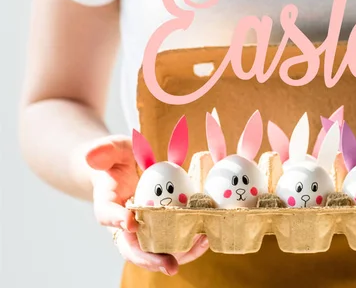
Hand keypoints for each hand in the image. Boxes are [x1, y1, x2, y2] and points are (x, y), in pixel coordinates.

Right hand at [86, 135, 208, 275]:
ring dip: (177, 255)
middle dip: (151, 259)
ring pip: (155, 252)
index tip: (131, 222)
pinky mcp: (160, 230)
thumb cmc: (119, 160)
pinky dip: (188, 246)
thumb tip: (92, 155)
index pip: (107, 215)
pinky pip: (171, 244)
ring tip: (199, 246)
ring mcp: (142, 231)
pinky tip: (205, 238)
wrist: (124, 172)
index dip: (118, 221)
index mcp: (107, 204)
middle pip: (132, 249)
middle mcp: (123, 225)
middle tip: (170, 265)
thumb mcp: (114, 149)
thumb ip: (106, 150)